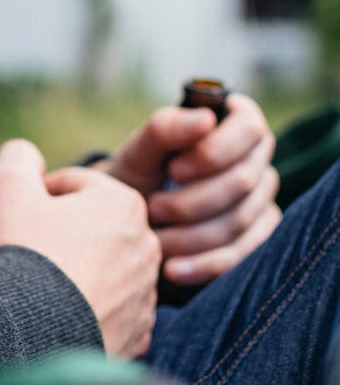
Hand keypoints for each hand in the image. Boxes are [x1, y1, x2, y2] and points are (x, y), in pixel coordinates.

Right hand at [0, 140, 160, 357]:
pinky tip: (60, 311)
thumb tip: (26, 154)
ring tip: (44, 283)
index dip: (38, 197)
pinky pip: (110, 308)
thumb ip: (18, 157)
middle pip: (91, 226)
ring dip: (77, 268)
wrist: (36, 333)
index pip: (72, 186)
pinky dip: (88, 306)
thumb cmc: (25, 254)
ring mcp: (146, 291)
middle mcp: (148, 244)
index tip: (20, 218)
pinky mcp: (140, 330)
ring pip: (104, 267)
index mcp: (123, 202)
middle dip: (63, 232)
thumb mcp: (9, 188)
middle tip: (30, 249)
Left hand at [104, 94, 280, 284]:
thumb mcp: (139, 152)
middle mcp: (256, 162)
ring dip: (191, 236)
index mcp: (233, 125)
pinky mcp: (256, 239)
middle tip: (152, 208)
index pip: (249, 128)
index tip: (174, 170)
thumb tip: (204, 119)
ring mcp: (261, 202)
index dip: (215, 151)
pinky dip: (203, 265)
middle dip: (192, 201)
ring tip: (153, 240)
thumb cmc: (135, 176)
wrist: (127, 219)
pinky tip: (172, 270)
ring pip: (240, 222)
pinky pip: (241, 256)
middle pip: (243, 181)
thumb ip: (164, 129)